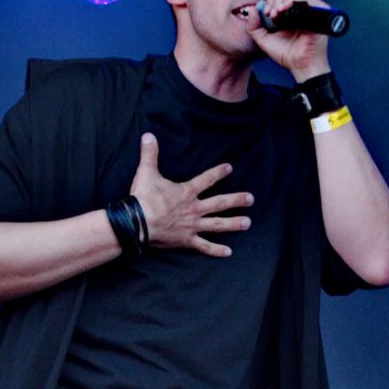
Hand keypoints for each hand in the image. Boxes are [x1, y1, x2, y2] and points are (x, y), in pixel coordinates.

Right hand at [128, 133, 252, 257]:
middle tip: (251, 199)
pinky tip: (228, 252)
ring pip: (217, 225)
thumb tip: (148, 136)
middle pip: (220, 203)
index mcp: (187, 192)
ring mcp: (192, 225)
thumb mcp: (146, 172)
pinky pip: (204, 246)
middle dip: (236, 200)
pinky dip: (216, 250)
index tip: (229, 168)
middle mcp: (194, 209)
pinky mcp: (186, 240)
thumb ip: (150, 154)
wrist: (137, 223)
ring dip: (234, 223)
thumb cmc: (143, 198)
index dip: (219, 173)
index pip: (207, 180)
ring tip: (247, 223)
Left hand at [247, 0, 331, 81]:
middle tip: (269, 13)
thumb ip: (254, 26)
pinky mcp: (319, 11)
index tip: (263, 2)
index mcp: (292, 11)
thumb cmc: (286, 54)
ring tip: (275, 13)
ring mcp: (311, 9)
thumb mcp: (263, 39)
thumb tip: (252, 8)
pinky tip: (283, 10)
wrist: (300, 65)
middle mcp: (302, 8)